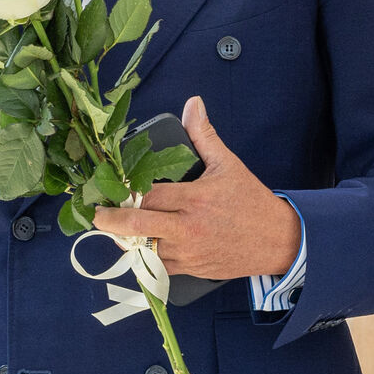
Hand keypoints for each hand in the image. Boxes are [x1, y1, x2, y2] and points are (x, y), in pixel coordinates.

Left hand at [93, 96, 300, 277]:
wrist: (279, 242)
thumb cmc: (251, 202)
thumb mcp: (228, 164)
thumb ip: (204, 136)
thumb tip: (193, 103)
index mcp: (194, 199)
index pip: (148, 195)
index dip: (126, 190)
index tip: (111, 185)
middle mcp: (187, 229)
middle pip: (138, 226)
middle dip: (111, 221)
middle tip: (94, 214)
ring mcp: (187, 253)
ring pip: (143, 250)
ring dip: (125, 241)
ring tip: (110, 230)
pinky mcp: (190, 270)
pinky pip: (157, 268)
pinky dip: (143, 259)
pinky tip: (133, 248)